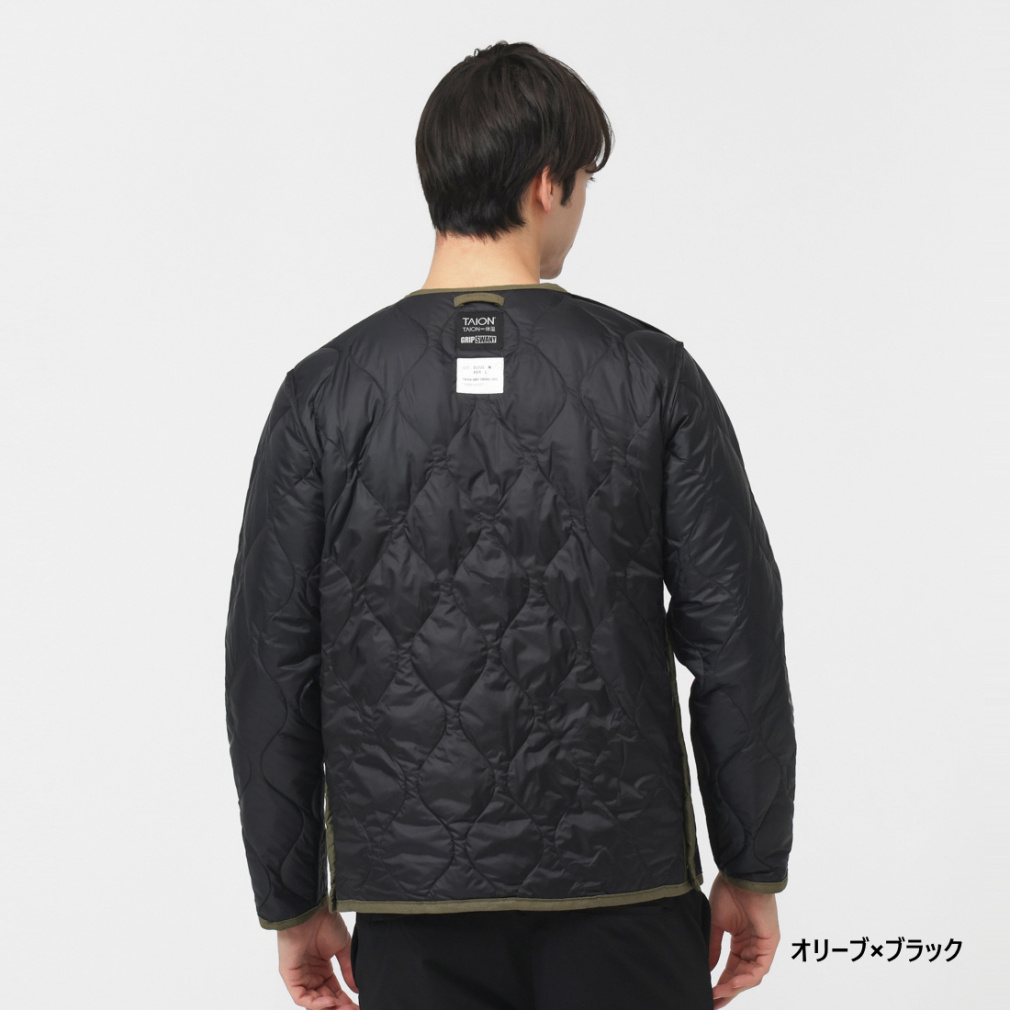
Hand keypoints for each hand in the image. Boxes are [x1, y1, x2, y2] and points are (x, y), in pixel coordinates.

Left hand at [276, 905, 358, 1007]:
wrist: (311, 911)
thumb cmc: (325, 922)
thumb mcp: (342, 947)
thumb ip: (348, 969)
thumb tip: (357, 989)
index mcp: (322, 968)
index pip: (334, 991)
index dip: (345, 1001)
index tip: (359, 1006)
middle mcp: (310, 975)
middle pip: (324, 999)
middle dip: (339, 1007)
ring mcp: (300, 976)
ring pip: (313, 1001)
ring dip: (329, 1007)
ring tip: (345, 1008)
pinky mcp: (290, 976)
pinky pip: (301, 997)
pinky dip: (315, 1003)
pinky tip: (330, 1001)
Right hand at [708, 872, 780, 1007]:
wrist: (740, 876)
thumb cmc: (729, 892)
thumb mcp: (716, 924)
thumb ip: (713, 947)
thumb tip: (707, 969)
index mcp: (741, 941)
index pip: (731, 969)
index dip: (720, 983)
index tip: (708, 995)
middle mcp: (753, 946)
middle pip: (741, 976)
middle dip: (727, 992)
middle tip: (712, 1003)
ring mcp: (763, 946)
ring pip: (751, 976)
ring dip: (734, 987)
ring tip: (717, 994)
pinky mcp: (770, 943)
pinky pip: (759, 968)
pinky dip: (746, 978)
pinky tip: (732, 983)